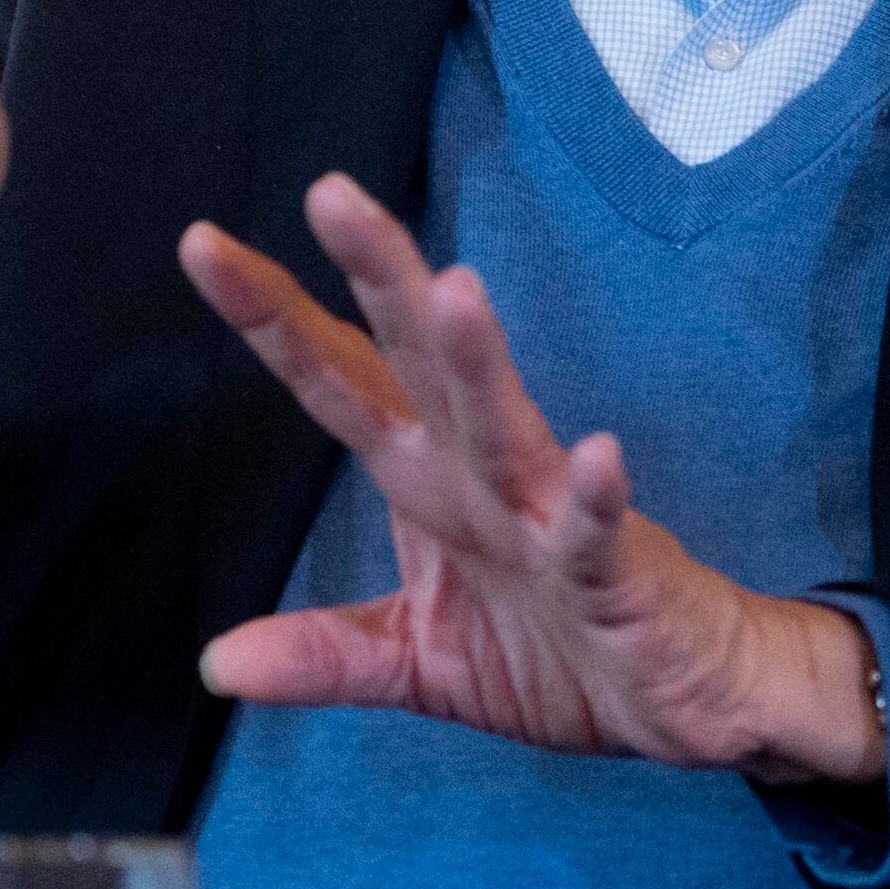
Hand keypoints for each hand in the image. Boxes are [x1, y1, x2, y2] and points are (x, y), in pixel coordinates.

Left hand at [179, 174, 884, 786]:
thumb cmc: (564, 650)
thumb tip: (213, 664)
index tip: (201, 244)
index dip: (273, 319)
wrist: (688, 696)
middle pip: (421, 363)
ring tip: (451, 291)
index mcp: (428, 481)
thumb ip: (328, 652)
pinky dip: (600, 497)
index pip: (340, 381)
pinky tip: (600, 456)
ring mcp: (550, 516)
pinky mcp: (617, 573)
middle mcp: (482, 476)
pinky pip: (602, 532)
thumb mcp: (423, 661)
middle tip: (329, 191)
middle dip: (379, 278)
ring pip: (507, 427)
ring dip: (481, 364)